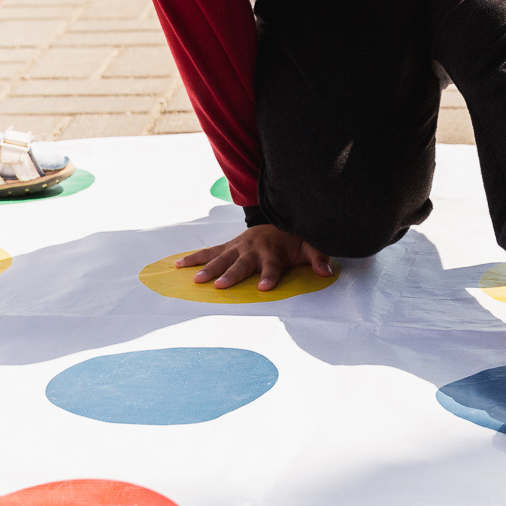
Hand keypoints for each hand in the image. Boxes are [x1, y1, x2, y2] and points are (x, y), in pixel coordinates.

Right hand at [175, 224, 329, 290]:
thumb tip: (326, 271)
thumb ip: (318, 258)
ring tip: (197, 280)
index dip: (269, 276)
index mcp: (272, 252)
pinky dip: (195, 257)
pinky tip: (179, 264)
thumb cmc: (293, 238)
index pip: (272, 267)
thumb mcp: (309, 246)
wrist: (277, 218)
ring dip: (208, 268)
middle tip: (220, 285)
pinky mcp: (228, 246)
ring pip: (221, 258)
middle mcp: (253, 249)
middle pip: (241, 264)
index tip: (264, 287)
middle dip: (232, 274)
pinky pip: (209, 252)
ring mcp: (238, 246)